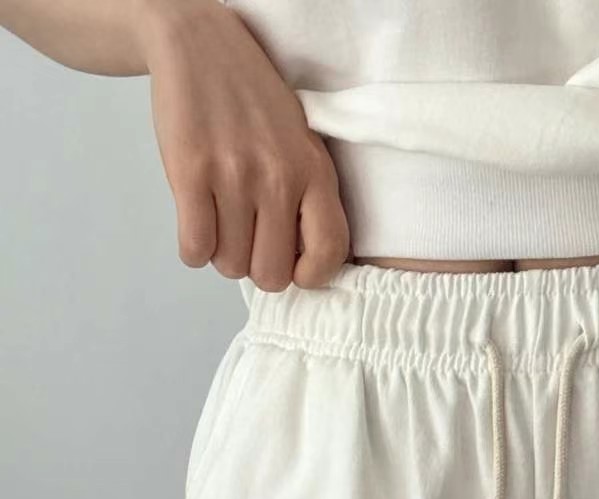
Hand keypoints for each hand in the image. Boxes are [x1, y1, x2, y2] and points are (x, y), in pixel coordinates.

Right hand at [137, 0, 350, 289]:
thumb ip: (309, 199)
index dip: (309, 275)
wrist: (199, 45)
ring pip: (230, 264)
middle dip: (255, 266)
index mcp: (316, 173)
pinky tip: (198, 222)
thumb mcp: (302, 146)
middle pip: (270, 274)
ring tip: (221, 221)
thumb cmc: (255, 106)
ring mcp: (235, 176)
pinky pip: (195, 248)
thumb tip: (302, 267)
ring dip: (221, 253)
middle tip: (246, 239)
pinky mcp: (191, 173)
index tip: (293, 268)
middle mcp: (280, 178)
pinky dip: (193, 248)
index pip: (329, 253)